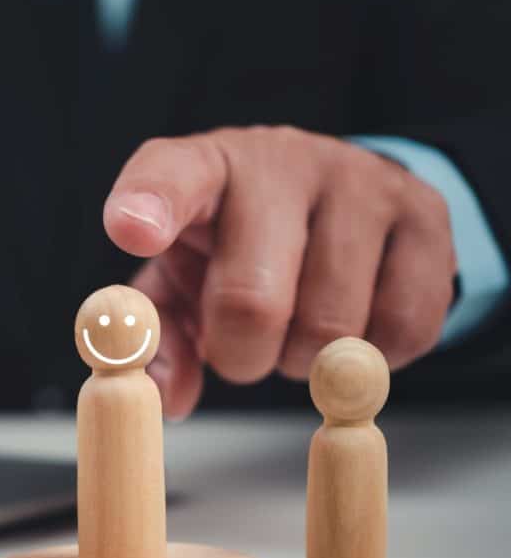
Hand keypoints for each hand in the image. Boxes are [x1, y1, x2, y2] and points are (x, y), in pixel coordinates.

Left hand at [103, 126, 455, 418]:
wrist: (332, 202)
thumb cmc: (235, 246)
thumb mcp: (179, 282)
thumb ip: (160, 337)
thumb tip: (167, 396)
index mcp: (204, 169)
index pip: (170, 177)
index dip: (149, 207)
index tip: (131, 232)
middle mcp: (280, 161)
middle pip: (251, 299)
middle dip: (240, 355)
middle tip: (241, 351)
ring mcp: (360, 182)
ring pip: (331, 325)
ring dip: (304, 360)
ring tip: (296, 329)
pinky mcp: (425, 215)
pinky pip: (401, 327)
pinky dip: (369, 358)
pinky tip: (350, 330)